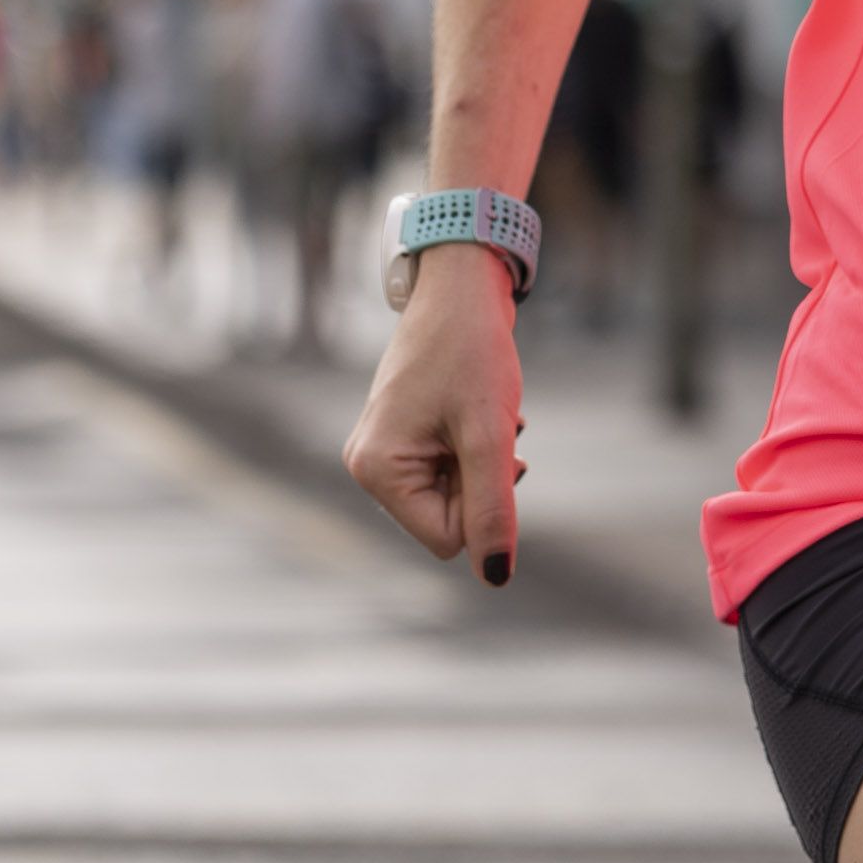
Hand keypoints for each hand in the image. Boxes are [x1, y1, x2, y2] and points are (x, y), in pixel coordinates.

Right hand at [341, 247, 526, 586]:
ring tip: (488, 414)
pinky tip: (481, 409)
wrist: (461, 285)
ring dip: (484, 460)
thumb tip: (495, 578)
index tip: (492, 451)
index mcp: (376, 471)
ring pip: (454, 493)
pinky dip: (476, 445)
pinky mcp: (401, 433)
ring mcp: (382, 448)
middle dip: (482, 480)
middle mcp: (367, 464)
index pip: (446, 539)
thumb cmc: (472, 352)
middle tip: (492, 427)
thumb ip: (492, 508)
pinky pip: (449, 467)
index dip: (482, 504)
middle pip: (447, 519)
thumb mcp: (489, 435)